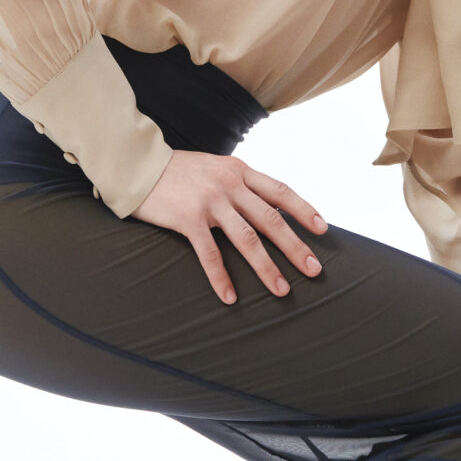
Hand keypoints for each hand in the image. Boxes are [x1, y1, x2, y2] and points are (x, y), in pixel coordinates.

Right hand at [131, 151, 326, 305]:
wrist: (138, 163)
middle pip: (271, 219)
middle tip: (314, 269)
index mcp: (240, 171)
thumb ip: (237, 183)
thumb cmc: (177, 170)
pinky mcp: (188, 218)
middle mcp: (230, 185)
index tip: (322, 229)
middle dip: (295, 247)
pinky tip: (230, 296)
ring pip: (247, 239)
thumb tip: (263, 204)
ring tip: (282, 290)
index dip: (303, 210)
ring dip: (267, 267)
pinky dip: (220, 276)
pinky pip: (210, 253)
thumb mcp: (215, 167)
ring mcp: (210, 201)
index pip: (280, 191)